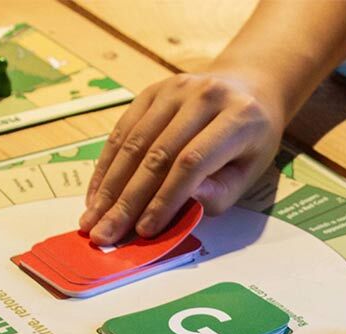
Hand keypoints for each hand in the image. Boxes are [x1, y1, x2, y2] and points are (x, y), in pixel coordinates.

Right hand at [79, 71, 284, 244]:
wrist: (248, 88)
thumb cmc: (251, 141)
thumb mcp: (250, 171)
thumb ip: (220, 192)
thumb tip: (183, 203)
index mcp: (238, 117)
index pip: (192, 162)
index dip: (166, 198)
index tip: (146, 230)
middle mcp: (204, 96)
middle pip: (158, 153)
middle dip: (128, 200)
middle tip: (106, 233)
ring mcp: (174, 89)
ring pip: (134, 142)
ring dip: (110, 186)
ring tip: (93, 219)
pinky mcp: (152, 91)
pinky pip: (123, 130)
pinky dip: (108, 165)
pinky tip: (97, 193)